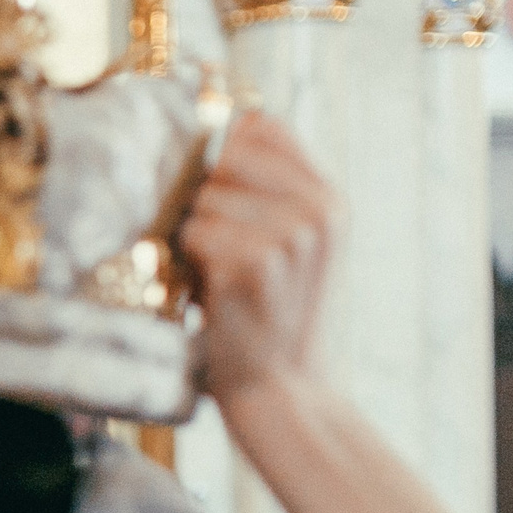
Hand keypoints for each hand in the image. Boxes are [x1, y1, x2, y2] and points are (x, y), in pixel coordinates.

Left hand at [178, 111, 338, 406]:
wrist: (279, 386)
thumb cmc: (266, 314)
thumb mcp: (288, 244)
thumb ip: (265, 190)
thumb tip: (212, 128)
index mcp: (328, 197)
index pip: (262, 126)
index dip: (220, 144)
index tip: (205, 182)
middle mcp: (317, 209)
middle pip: (225, 156)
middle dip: (198, 192)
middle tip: (202, 240)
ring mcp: (288, 235)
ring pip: (203, 196)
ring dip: (188, 231)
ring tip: (206, 269)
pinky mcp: (252, 264)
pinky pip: (192, 232)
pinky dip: (184, 259)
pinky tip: (203, 288)